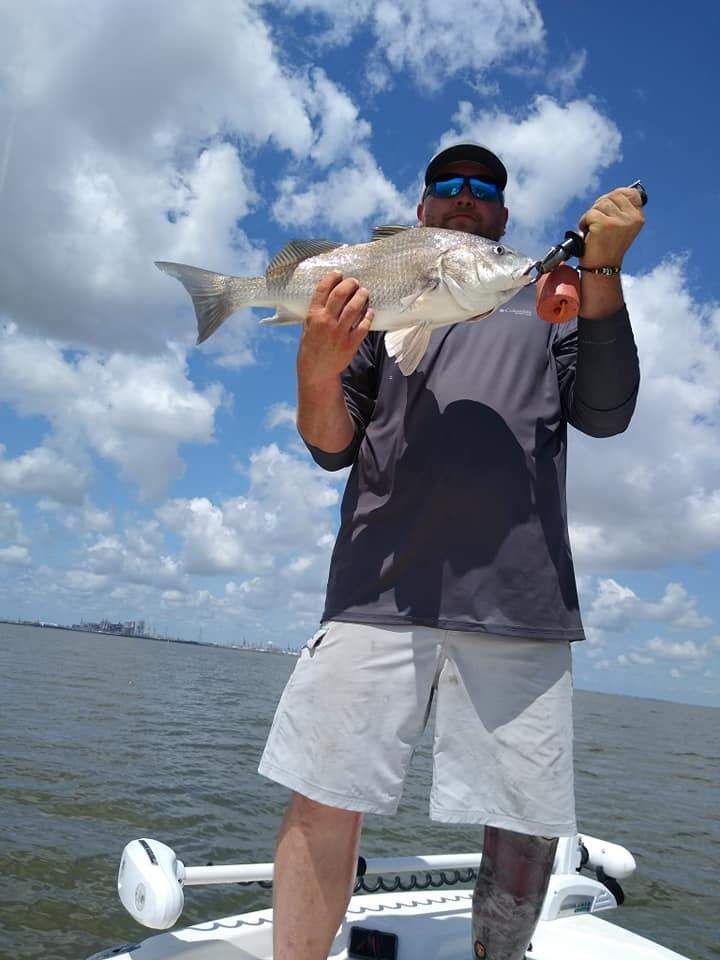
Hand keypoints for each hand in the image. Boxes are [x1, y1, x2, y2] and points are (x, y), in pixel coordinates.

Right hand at [297, 272, 373, 387]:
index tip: (339, 274)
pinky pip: (363, 325)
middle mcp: (326, 321)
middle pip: (340, 294)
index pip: (323, 289)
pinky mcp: (351, 344)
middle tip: (355, 282)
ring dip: (361, 296)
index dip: (332, 278)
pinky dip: (368, 316)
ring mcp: (339, 333)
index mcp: (313, 315)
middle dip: (350, 284)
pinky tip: (370, 311)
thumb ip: (317, 310)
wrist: (316, 370)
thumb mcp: (308, 326)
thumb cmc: (311, 346)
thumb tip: (330, 292)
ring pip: (354, 307)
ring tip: (364, 292)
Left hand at [578, 187, 644, 268]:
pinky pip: (590, 213)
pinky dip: (584, 222)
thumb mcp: (621, 226)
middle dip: (600, 206)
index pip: (630, 192)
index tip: (608, 207)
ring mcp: (619, 221)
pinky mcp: (604, 225)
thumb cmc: (607, 246)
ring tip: (593, 229)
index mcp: (638, 217)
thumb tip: (613, 194)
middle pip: (612, 196)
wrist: (602, 267)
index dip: (615, 196)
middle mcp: (632, 218)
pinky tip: (588, 233)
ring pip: (600, 204)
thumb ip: (621, 210)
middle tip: (597, 221)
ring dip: (591, 215)